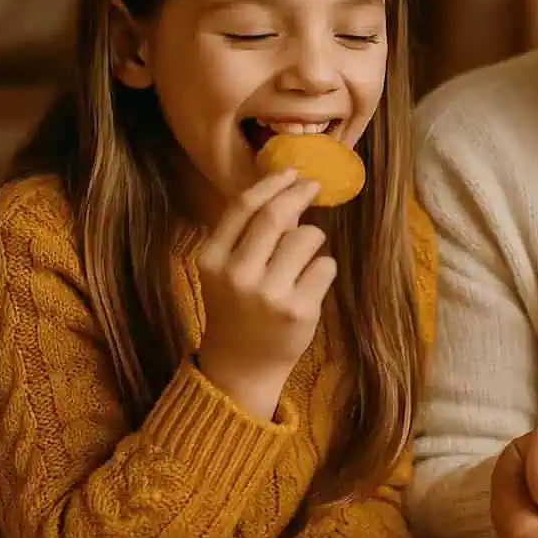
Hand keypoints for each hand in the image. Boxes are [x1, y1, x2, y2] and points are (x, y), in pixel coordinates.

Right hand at [196, 169, 335, 416]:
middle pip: (277, 215)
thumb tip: (286, 189)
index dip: (272, 183)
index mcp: (212, 259)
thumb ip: (247, 234)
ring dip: (313, 239)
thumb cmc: (237, 308)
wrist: (242, 365)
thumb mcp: (226, 270)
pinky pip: (325, 265)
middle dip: (300, 193)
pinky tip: (308, 286)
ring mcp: (269, 294)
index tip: (292, 172)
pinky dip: (323, 268)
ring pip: (308, 236)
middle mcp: (238, 275)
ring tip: (302, 259)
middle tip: (313, 186)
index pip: (243, 206)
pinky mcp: (299, 309)